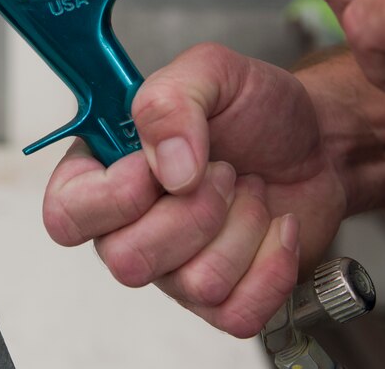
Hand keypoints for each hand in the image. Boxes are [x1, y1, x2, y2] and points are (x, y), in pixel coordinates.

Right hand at [42, 44, 347, 336]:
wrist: (318, 140)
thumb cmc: (256, 108)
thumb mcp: (211, 72)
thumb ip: (171, 100)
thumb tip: (166, 166)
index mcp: (107, 171)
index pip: (65, 216)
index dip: (110, 200)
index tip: (153, 168)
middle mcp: (131, 225)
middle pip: (127, 260)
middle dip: (195, 211)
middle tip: (222, 170)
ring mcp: (175, 266)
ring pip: (193, 283)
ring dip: (242, 227)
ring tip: (250, 190)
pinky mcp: (221, 295)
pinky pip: (237, 312)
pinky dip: (273, 264)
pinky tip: (276, 227)